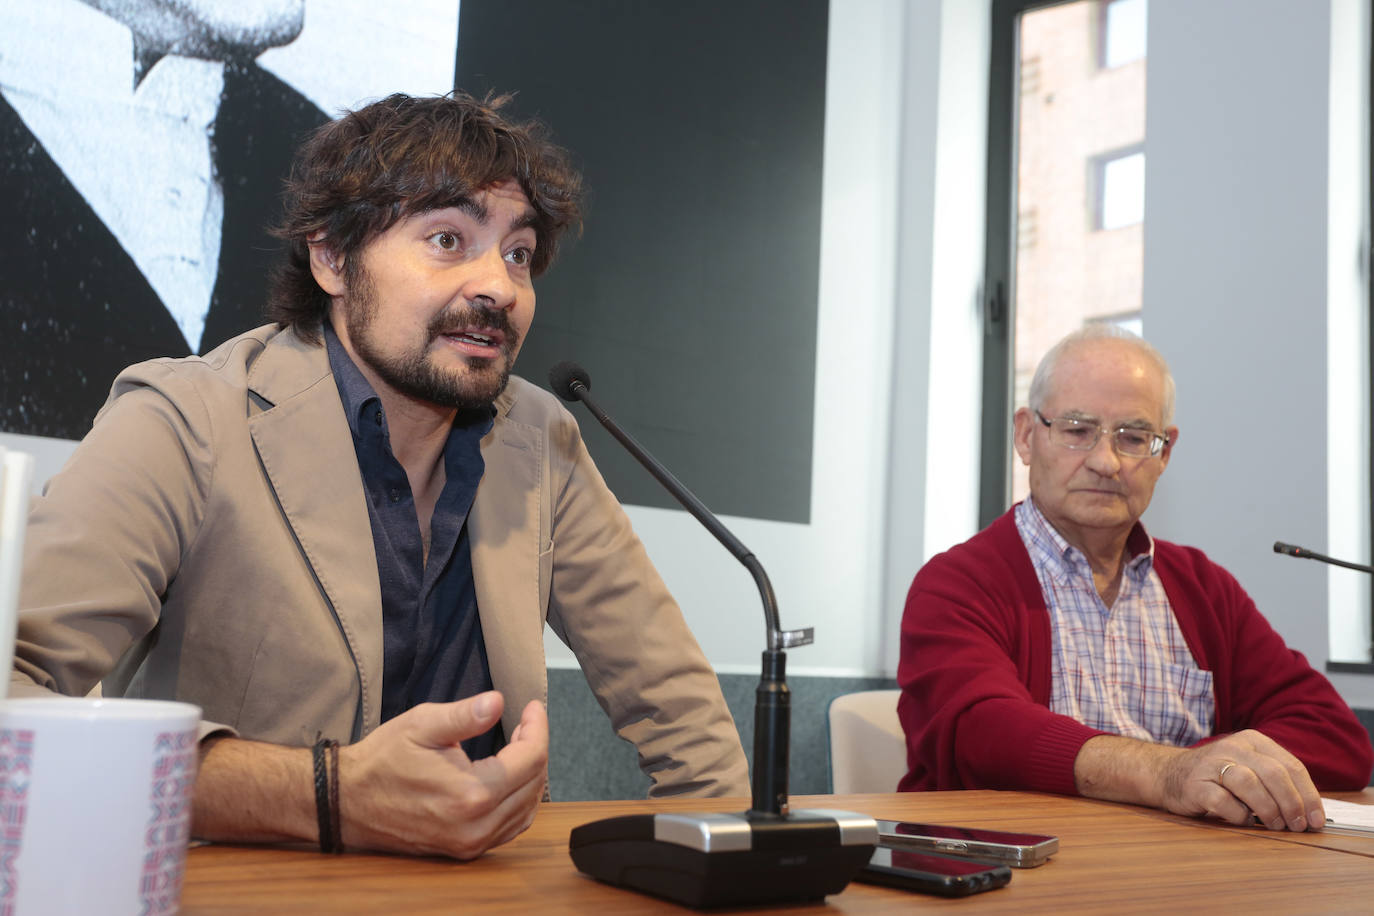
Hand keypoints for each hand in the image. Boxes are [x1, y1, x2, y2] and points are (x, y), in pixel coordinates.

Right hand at [338, 691, 548, 857]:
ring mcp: (471, 843)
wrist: (348, 802)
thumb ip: (465, 715)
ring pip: (527, 809)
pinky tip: (511, 779)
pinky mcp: (464, 850)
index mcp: (471, 793)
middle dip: (535, 747)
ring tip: (521, 745)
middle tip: (525, 722)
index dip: (537, 727)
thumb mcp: (421, 725)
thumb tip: (498, 702)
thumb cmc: (382, 761)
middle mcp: (476, 825)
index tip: (532, 707)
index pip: (530, 759)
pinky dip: (520, 801)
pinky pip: (510, 827)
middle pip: (534, 783)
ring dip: (531, 775)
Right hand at [1158, 729, 1323, 831]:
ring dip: (1268, 810)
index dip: (1308, 796)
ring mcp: (1211, 765)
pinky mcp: (1195, 785)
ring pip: (1249, 784)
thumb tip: (1310, 813)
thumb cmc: (1219, 776)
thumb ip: (1277, 781)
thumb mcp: (1250, 766)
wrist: (1169, 773)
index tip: (1316, 821)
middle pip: (1273, 774)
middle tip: (1297, 826)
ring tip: (1274, 825)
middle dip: (1292, 804)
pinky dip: (1238, 815)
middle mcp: (1233, 747)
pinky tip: (1243, 820)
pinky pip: (1223, 801)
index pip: (1291, 766)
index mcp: (1253, 741)